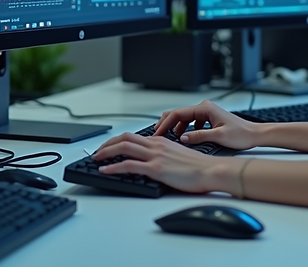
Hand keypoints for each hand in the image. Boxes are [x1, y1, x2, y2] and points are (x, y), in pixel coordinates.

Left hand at [93, 132, 219, 192]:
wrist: (211, 170)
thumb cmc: (200, 167)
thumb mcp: (178, 156)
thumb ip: (164, 155)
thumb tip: (154, 162)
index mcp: (161, 141)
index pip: (134, 137)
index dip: (117, 141)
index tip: (109, 147)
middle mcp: (156, 145)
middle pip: (124, 138)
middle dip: (107, 144)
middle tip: (97, 152)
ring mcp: (155, 156)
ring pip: (123, 147)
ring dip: (105, 152)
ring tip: (95, 159)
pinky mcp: (156, 169)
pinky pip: (129, 165)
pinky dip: (113, 167)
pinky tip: (105, 170)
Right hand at [154, 99, 260, 150]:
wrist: (255, 134)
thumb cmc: (242, 134)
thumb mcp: (218, 137)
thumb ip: (198, 136)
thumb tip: (182, 138)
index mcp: (205, 108)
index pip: (178, 113)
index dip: (165, 124)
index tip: (158, 133)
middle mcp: (205, 107)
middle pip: (179, 113)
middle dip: (167, 123)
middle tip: (157, 134)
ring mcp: (207, 112)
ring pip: (185, 118)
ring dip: (176, 127)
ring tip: (169, 138)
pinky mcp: (210, 118)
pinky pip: (192, 122)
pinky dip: (185, 128)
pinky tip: (185, 137)